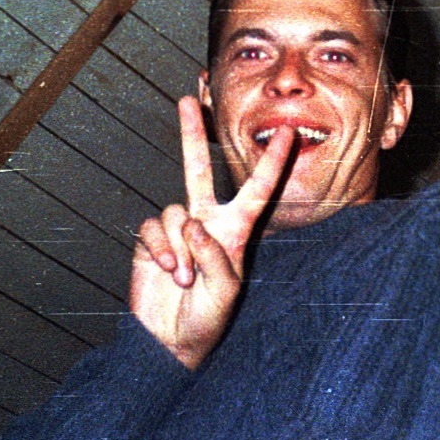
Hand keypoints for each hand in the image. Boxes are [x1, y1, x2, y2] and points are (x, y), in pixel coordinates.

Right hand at [130, 96, 292, 369]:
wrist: (170, 340)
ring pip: (174, 210)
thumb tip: (191, 222)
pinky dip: (160, 248)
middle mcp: (204, 221)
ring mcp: (176, 229)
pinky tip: (167, 270)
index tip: (288, 132)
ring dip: (179, 247)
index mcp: (234, 230)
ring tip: (184, 276)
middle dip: (191, 134)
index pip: (256, 189)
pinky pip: (152, 228)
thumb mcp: (225, 290)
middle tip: (189, 99)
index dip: (272, 162)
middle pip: (197, 169)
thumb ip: (213, 254)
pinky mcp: (150, 240)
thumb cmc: (207, 318)